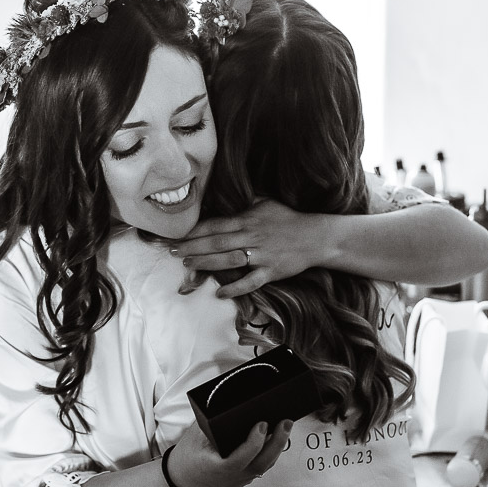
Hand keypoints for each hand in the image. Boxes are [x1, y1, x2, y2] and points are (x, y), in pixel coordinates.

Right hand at [166, 419, 292, 486]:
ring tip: (285, 425)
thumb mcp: (196, 434)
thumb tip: (231, 400)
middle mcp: (231, 478)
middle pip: (260, 464)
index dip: (253, 444)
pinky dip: (271, 451)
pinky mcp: (244, 478)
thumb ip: (213, 422)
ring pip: (264, 466)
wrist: (184, 476)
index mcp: (216, 469)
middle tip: (285, 423)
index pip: (239, 460)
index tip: (262, 424)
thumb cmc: (189, 453)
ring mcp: (239, 481)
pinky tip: (278, 436)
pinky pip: (261, 466)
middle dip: (276, 443)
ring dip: (277, 446)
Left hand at [172, 199, 326, 297]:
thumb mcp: (265, 202)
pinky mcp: (271, 271)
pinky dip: (235, 288)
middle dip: (192, 247)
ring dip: (205, 263)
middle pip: (216, 242)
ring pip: (228, 260)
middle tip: (172, 252)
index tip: (178, 235)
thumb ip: (244, 201)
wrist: (315, 237)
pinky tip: (220, 293)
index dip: (194, 231)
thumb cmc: (288, 218)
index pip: (215, 225)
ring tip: (187, 265)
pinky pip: (250, 281)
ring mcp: (261, 255)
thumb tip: (225, 193)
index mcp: (247, 220)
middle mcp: (251, 236)